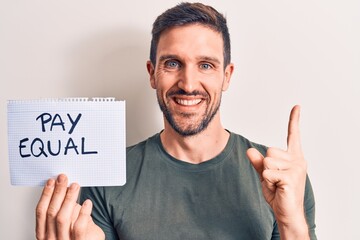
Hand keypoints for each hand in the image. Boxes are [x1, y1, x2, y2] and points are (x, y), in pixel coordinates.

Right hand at [35, 174, 104, 239]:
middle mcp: (51, 239)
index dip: (46, 195)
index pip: (41, 212)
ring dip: (69, 199)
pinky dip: (83, 213)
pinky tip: (87, 203)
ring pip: (62, 218)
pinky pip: (79, 228)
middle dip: (57, 192)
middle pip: (51, 212)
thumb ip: (64, 210)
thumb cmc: (79, 236)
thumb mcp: (66, 224)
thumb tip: (64, 188)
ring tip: (75, 186)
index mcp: (44, 234)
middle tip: (63, 178)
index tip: (51, 181)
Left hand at [247, 105, 308, 238]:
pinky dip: (267, 181)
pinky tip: (278, 188)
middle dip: (267, 165)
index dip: (294, 121)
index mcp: (293, 157)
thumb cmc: (279, 194)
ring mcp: (296, 168)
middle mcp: (298, 160)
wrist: (287, 213)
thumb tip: (250, 150)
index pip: (293, 136)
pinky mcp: (291, 177)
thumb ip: (258, 162)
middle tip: (275, 180)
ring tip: (277, 184)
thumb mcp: (265, 175)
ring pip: (267, 160)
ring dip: (267, 174)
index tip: (296, 106)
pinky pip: (268, 172)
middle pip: (270, 149)